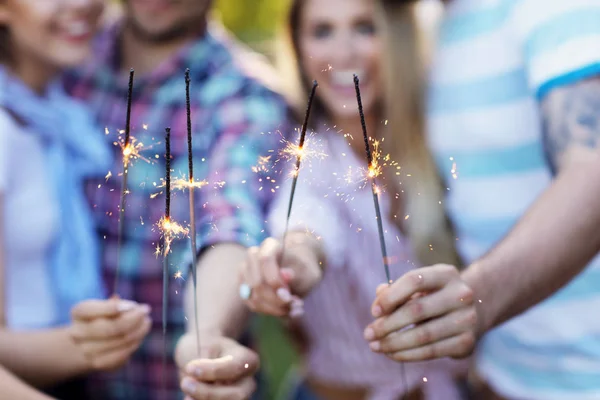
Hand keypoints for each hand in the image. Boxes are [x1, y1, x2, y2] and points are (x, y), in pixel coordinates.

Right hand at [69, 298, 150, 370]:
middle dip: (133, 319)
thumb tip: (129, 307)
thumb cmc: (104, 317)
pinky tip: (139, 337)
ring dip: (138, 331)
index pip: (90, 309)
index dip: (113, 307)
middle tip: (146, 311)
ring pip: (119, 341)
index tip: (134, 305)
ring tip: (146, 323)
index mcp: (78, 313)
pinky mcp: (98, 363)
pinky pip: (121, 355)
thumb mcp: (107, 306)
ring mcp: (85, 350)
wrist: (91, 342)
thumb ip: (116, 305)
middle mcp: (77, 333)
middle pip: (109, 327)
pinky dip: (133, 344)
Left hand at [175, 333, 259, 399]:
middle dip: (208, 393)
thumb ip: (203, 367)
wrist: (204, 353)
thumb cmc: (204, 347)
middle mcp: (248, 382)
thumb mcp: (201, 348)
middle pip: (237, 395)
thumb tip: (197, 389)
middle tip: (185, 383)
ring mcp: (239, 396)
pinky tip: (189, 398)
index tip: (191, 367)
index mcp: (247, 361)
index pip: (236, 368)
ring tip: (187, 393)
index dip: (213, 371)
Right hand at [240, 235, 321, 317]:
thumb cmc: (304, 270)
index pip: (265, 260)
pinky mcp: (244, 286)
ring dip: (275, 308)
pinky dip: (269, 311)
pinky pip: (252, 304)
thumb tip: (286, 274)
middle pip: (257, 282)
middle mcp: (253, 255)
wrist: (298, 272)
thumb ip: (297, 275)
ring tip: (293, 308)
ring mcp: (246, 270)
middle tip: (295, 305)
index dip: (275, 280)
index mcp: (270, 245)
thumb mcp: (308, 272)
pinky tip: (284, 310)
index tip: (289, 296)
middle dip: (276, 300)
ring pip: (254, 297)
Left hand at [363, 264, 478, 361]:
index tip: (374, 312)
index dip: (391, 296)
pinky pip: (432, 351)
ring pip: (423, 335)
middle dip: (387, 325)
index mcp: (446, 274)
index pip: (414, 280)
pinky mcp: (467, 342)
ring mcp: (467, 319)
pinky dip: (407, 354)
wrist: (471, 313)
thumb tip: (378, 301)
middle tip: (368, 334)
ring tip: (375, 346)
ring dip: (393, 343)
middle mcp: (461, 294)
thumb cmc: (433, 297)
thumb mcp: (417, 287)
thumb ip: (395, 291)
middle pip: (416, 310)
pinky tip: (392, 354)